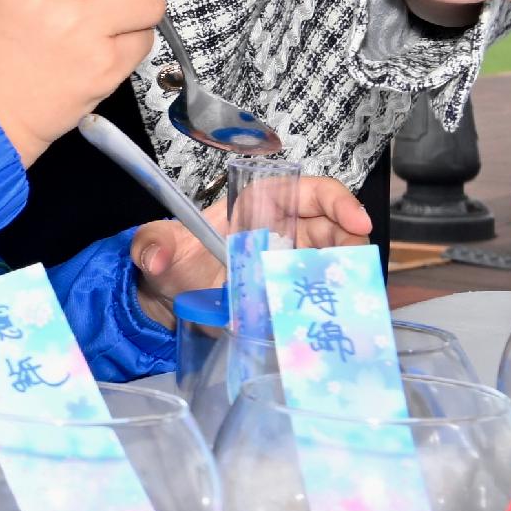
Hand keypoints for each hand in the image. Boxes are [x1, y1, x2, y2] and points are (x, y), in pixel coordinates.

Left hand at [127, 173, 368, 319]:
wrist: (172, 300)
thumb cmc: (173, 262)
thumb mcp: (158, 248)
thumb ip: (152, 245)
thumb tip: (154, 256)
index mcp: (261, 204)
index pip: (311, 192)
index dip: (339, 202)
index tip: (358, 223)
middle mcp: (285, 230)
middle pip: (335, 230)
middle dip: (352, 247)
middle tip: (353, 273)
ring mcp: (292, 264)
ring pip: (335, 265)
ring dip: (345, 279)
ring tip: (345, 300)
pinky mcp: (293, 295)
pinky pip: (322, 296)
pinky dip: (335, 304)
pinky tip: (339, 318)